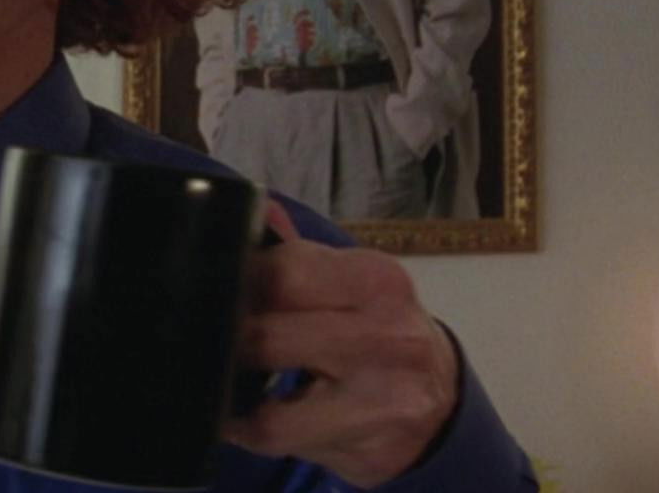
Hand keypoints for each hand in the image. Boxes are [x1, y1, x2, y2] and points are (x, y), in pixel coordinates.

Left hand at [222, 201, 458, 486]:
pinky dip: (248, 429)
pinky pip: (282, 438)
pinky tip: (243, 418)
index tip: (221, 294)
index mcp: (378, 280)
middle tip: (217, 342)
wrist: (442, 398)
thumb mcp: (353, 285)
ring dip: (237, 392)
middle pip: (270, 336)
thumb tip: (258, 211)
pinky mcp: (372, 447)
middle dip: (232, 341)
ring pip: (273, 404)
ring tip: (230, 380)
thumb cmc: (382, 332)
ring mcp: (383, 398)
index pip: (284, 272)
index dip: (239, 285)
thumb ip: (300, 256)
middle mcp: (388, 336)